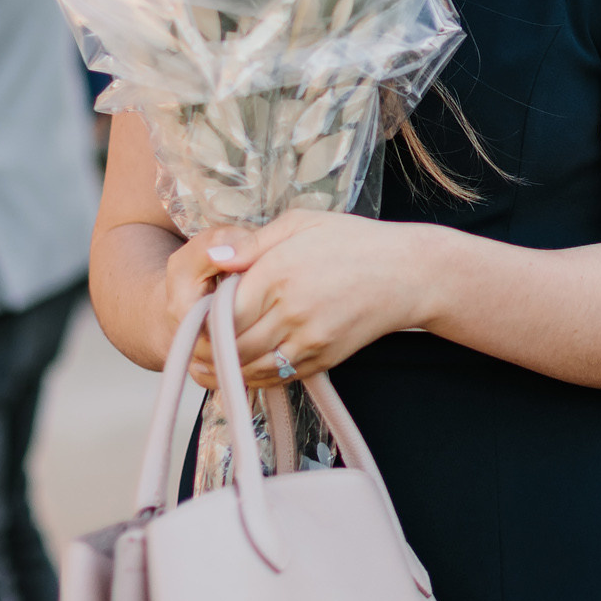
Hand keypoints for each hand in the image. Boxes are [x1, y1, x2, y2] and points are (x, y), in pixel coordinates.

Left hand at [164, 212, 431, 389]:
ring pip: (250, 366)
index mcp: (279, 272)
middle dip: (205, 348)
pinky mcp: (323, 357)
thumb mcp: (302, 223)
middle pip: (230, 343)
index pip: (222, 309)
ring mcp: (309, 338)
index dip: (200, 318)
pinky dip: (252, 377)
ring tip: (206, 362)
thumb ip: (253, 242)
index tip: (191, 314)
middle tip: (190, 344)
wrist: (409, 274)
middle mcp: (291, 309)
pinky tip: (240, 369)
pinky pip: (277, 376)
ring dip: (223, 368)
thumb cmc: (354, 241)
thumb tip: (214, 256)